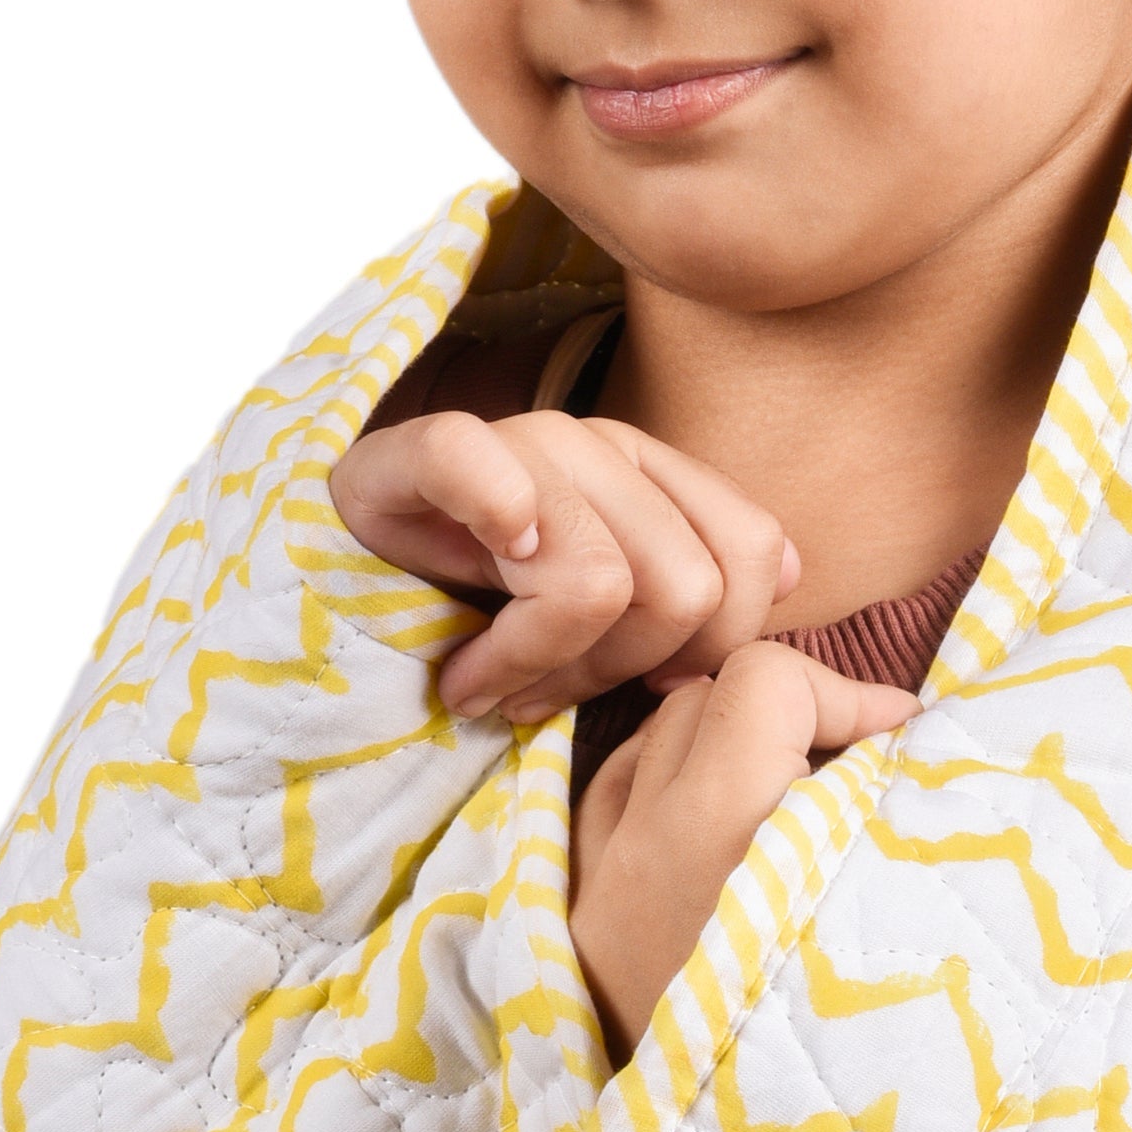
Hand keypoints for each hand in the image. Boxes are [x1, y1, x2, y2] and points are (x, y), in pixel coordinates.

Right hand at [331, 406, 800, 719]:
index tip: (642, 686)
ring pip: (599, 580)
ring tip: (487, 683)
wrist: (336, 577)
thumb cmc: (479, 606)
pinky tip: (460, 622)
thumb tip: (795, 573)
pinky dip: (486, 546)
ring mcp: (510, 440)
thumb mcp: (601, 609)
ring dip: (536, 666)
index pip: (751, 555)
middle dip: (614, 671)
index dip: (710, 646)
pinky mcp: (417, 450)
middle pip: (685, 590)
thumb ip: (698, 583)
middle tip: (541, 691)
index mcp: (650, 472)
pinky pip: (479, 467)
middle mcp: (592, 442)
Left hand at [570, 644, 915, 1064]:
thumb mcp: (882, 923)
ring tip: (791, 802)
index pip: (764, 684)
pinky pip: (607, 807)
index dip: (848, 695)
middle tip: (858, 776)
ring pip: (647, 744)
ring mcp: (591, 893)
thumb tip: (920, 748)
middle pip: (703, 701)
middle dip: (789, 718)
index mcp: (714, 840)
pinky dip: (667, 794)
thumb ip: (891, 817)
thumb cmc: (832, 1065)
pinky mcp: (573, 935)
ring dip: (724, 749)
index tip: (904, 744)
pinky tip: (720, 837)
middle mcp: (633, 852)